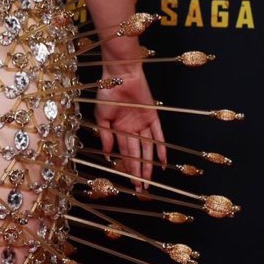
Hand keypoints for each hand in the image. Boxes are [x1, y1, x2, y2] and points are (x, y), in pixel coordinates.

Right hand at [94, 69, 166, 190]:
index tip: (129, 183)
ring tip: (149, 180)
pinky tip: (162, 162)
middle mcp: (132, 128)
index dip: (127, 168)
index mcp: (118, 128)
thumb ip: (105, 136)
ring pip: (147, 148)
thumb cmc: (107, 93)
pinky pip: (158, 135)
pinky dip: (160, 148)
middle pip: (136, 154)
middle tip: (140, 189)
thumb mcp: (101, 116)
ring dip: (148, 164)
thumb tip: (107, 156)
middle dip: (137, 172)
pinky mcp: (152, 117)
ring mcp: (143, 123)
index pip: (124, 153)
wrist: (120, 75)